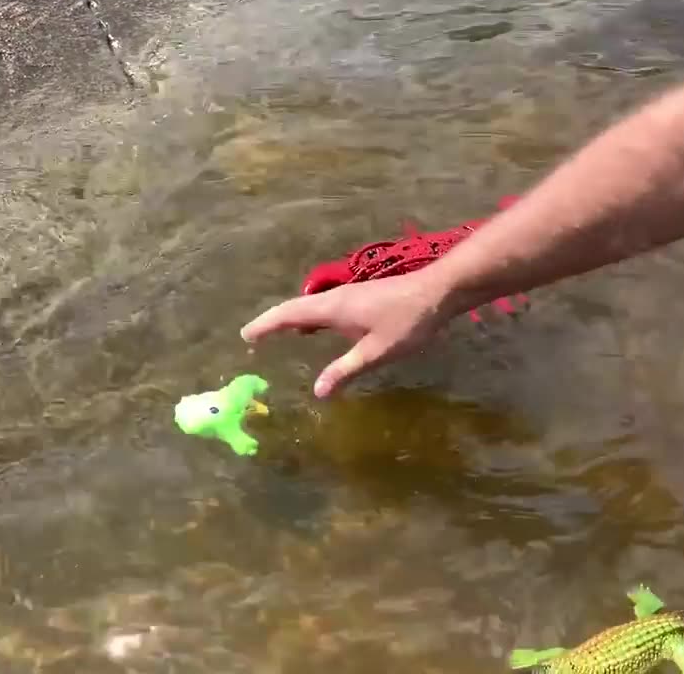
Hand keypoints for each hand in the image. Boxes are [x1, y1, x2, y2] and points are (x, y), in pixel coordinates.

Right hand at [240, 271, 459, 397]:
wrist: (438, 291)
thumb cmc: (407, 322)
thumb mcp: (376, 352)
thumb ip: (345, 371)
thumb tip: (317, 391)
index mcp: (332, 309)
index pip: (288, 315)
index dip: (265, 325)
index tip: (245, 335)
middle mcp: (334, 298)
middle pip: (294, 308)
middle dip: (272, 321)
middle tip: (253, 336)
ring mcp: (348, 296)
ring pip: (310, 306)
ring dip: (291, 318)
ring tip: (279, 334)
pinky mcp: (360, 298)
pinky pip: (324, 308)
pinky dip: (310, 318)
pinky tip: (317, 330)